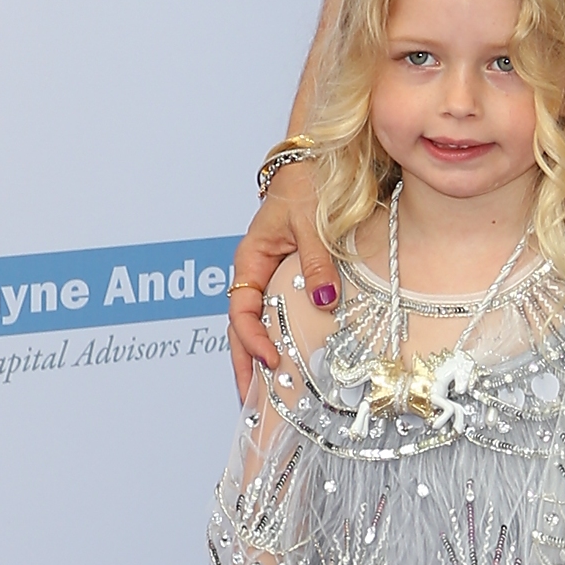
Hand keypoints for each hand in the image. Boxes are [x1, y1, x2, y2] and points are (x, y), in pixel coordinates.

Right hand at [228, 158, 337, 398]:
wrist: (315, 162)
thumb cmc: (306, 183)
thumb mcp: (311, 222)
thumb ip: (316, 262)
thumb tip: (325, 301)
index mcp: (250, 259)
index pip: (240, 310)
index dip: (252, 339)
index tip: (271, 361)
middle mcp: (254, 273)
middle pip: (240, 327)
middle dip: (244, 365)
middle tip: (251, 402)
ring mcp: (268, 278)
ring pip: (255, 324)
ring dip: (258, 358)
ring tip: (263, 395)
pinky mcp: (286, 279)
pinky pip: (276, 314)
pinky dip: (279, 340)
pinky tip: (287, 362)